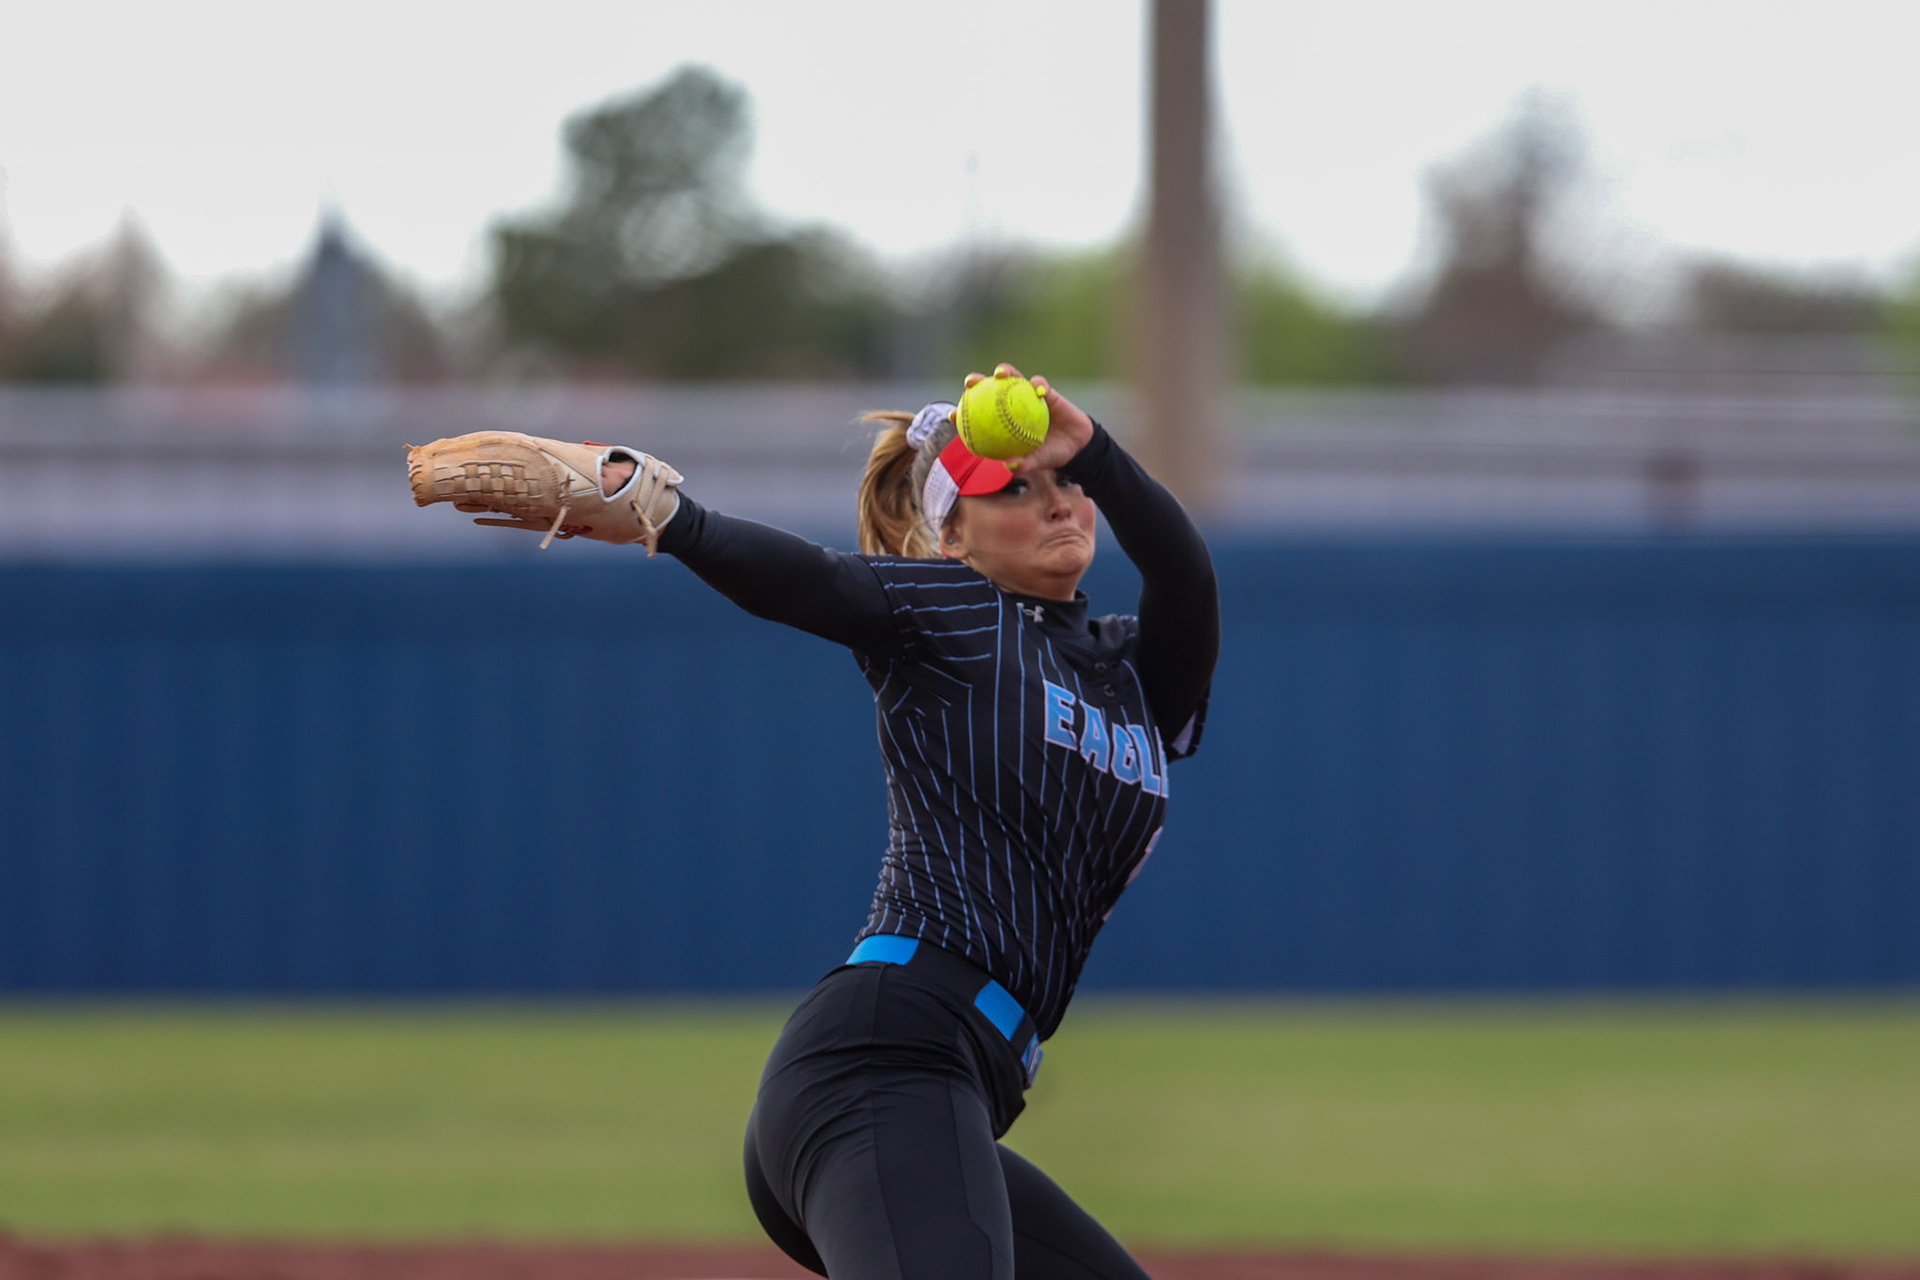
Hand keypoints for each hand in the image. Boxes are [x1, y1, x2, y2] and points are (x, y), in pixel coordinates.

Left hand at [960, 363, 1093, 472]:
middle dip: (977, 382)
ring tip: (1000, 373)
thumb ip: (1025, 464)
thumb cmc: (1053, 454)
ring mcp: (1028, 396)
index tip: (951, 415)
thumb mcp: (1039, 461)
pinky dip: (1039, 386)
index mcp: (1005, 423)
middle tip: (969, 383)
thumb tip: (1008, 466)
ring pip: (1014, 378)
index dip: (963, 413)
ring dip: (1006, 371)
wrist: (1078, 446)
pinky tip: (1038, 389)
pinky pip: (1041, 385)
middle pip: (990, 389)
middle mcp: (1013, 406)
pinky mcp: (1046, 392)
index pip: (979, 415)